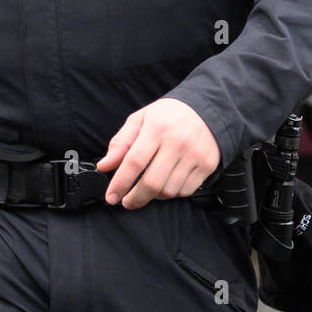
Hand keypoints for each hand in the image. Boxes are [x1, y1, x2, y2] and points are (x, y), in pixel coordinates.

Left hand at [97, 97, 220, 208]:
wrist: (207, 109)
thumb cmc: (169, 115)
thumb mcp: (141, 119)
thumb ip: (121, 142)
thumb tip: (104, 166)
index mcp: (157, 128)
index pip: (134, 162)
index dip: (120, 183)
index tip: (111, 196)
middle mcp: (177, 142)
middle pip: (152, 182)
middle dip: (135, 198)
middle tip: (127, 201)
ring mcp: (194, 155)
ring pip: (168, 190)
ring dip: (153, 196)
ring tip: (147, 189)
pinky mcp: (206, 165)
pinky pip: (185, 191)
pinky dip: (172, 193)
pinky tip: (166, 183)